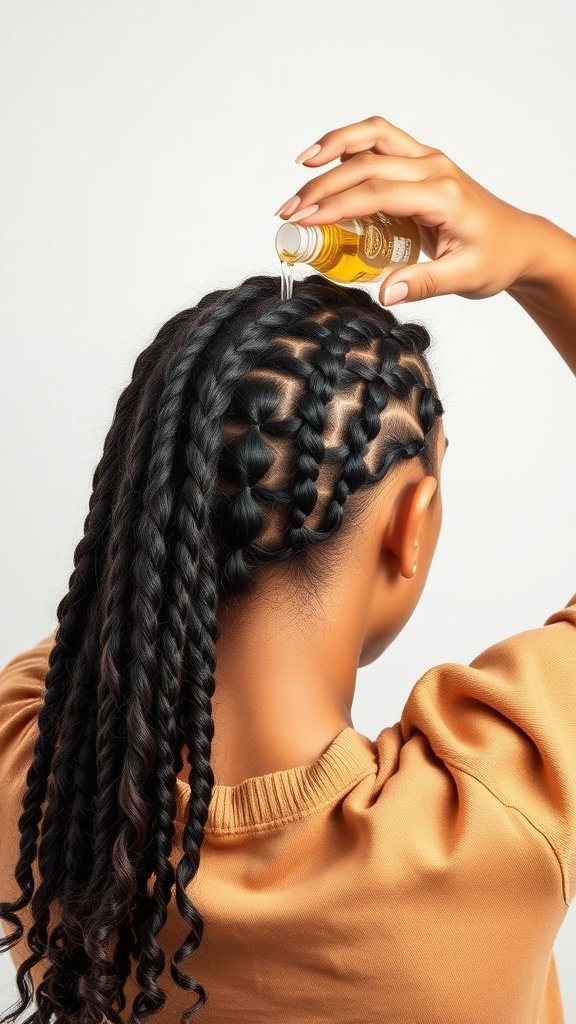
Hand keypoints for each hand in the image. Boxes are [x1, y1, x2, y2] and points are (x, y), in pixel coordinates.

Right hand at [275, 115, 541, 305]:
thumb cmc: (494, 258)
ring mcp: (428, 160)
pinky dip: (350, 145)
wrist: (518, 242)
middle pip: (368, 161)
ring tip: (302, 165)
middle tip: (290, 211)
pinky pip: (381, 141)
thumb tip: (386, 294)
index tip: (304, 221)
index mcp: (444, 195)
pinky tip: (326, 163)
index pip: (378, 191)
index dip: (336, 205)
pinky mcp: (421, 162)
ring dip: (334, 145)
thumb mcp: (464, 278)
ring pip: (374, 135)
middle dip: (323, 183)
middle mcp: (434, 168)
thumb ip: (424, 284)